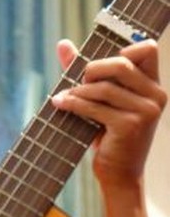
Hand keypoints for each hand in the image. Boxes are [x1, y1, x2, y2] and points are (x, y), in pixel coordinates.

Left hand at [51, 38, 165, 183]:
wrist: (119, 173)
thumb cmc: (108, 133)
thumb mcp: (101, 100)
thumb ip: (84, 71)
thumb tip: (62, 43)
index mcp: (153, 85)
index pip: (148, 48)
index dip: (122, 50)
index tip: (100, 67)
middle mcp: (156, 95)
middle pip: (121, 63)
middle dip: (92, 69)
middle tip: (79, 82)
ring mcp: (146, 111)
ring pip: (103, 87)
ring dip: (78, 91)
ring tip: (64, 98)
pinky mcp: (130, 125)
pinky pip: (95, 107)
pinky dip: (73, 104)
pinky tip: (60, 104)